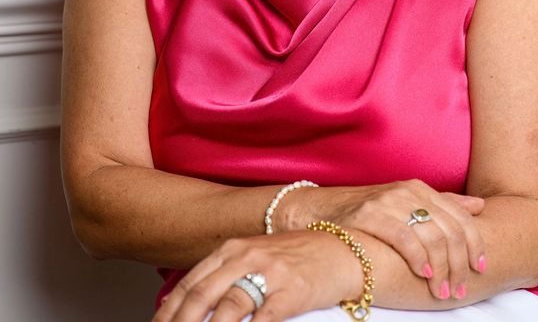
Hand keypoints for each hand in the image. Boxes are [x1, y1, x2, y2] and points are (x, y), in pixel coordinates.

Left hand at [151, 230, 362, 321]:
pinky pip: (262, 319)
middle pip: (202, 295)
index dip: (169, 310)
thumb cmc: (295, 258)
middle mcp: (247, 256)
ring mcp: (269, 273)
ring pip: (228, 307)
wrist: (341, 250)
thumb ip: (225, 274)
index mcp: (233, 249)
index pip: (191, 282)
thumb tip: (190, 304)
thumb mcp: (254, 256)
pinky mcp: (291, 292)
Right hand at [289, 180, 485, 301]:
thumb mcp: (407, 203)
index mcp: (420, 188)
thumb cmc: (370, 212)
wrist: (323, 209)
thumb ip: (442, 204)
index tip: (481, 268)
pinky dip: (418, 259)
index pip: (459, 216)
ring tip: (442, 291)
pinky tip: (423, 274)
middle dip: (459, 264)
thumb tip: (479, 206)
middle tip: (459, 289)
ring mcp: (389, 201)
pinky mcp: (370, 215)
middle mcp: (407, 191)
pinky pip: (404, 238)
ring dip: (442, 270)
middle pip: (449, 230)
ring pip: (431, 237)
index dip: (475, 244)